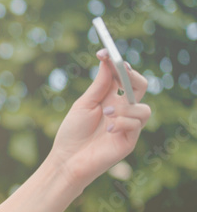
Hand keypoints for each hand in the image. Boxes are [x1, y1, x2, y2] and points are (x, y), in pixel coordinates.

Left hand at [46, 49, 151, 190]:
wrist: (67, 159)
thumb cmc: (72, 132)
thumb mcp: (84, 104)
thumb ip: (98, 86)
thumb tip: (107, 62)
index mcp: (110, 98)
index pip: (122, 76)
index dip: (116, 63)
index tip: (105, 53)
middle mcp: (122, 109)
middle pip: (141, 86)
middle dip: (132, 77)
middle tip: (120, 72)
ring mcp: (128, 125)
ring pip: (144, 108)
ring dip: (126, 108)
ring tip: (106, 114)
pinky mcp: (130, 139)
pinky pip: (137, 125)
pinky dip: (123, 123)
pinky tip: (109, 129)